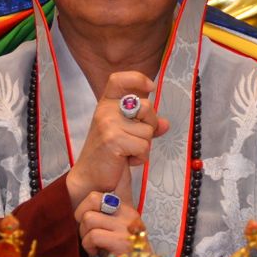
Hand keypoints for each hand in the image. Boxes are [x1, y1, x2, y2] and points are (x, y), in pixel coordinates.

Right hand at [65, 71, 168, 208]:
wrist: (91, 178)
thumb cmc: (108, 154)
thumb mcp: (127, 133)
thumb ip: (145, 125)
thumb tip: (165, 124)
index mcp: (107, 104)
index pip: (119, 79)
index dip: (137, 79)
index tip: (150, 86)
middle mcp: (106, 110)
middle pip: (147, 107)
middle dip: (149, 125)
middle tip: (135, 139)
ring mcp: (108, 124)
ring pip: (148, 130)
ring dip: (144, 146)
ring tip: (127, 152)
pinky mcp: (113, 140)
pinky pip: (144, 146)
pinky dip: (140, 157)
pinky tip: (126, 160)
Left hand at [74, 188, 140, 256]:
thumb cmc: (124, 256)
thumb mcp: (117, 232)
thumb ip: (105, 219)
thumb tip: (80, 214)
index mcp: (126, 209)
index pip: (97, 195)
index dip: (85, 208)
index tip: (87, 224)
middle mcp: (128, 214)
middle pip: (92, 200)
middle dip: (82, 218)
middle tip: (86, 233)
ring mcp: (125, 227)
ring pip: (88, 218)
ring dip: (84, 234)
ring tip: (91, 245)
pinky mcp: (121, 242)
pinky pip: (93, 236)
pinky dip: (88, 246)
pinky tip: (94, 253)